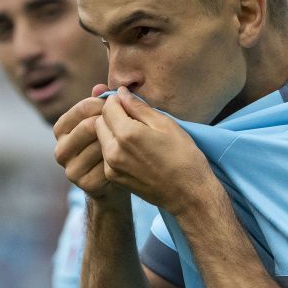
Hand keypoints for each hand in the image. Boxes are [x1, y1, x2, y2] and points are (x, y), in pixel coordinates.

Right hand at [53, 85, 128, 203]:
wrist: (118, 180)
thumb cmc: (112, 143)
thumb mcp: (104, 121)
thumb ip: (101, 104)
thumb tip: (99, 87)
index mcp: (61, 130)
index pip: (81, 109)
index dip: (104, 105)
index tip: (121, 106)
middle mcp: (60, 150)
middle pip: (88, 126)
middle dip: (111, 122)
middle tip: (129, 123)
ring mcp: (71, 169)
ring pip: (99, 145)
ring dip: (117, 140)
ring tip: (130, 139)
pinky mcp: (85, 184)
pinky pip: (108, 164)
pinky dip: (120, 159)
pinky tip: (129, 157)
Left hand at [96, 86, 215, 214]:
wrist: (187, 194)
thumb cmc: (183, 157)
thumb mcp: (166, 125)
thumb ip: (139, 107)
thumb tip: (121, 93)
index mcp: (127, 134)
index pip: (108, 106)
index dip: (118, 100)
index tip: (130, 103)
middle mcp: (113, 150)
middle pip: (99, 122)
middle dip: (111, 116)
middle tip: (132, 118)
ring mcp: (111, 166)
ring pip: (101, 138)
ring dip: (112, 132)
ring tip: (135, 136)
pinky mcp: (113, 177)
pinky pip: (106, 154)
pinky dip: (114, 148)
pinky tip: (134, 151)